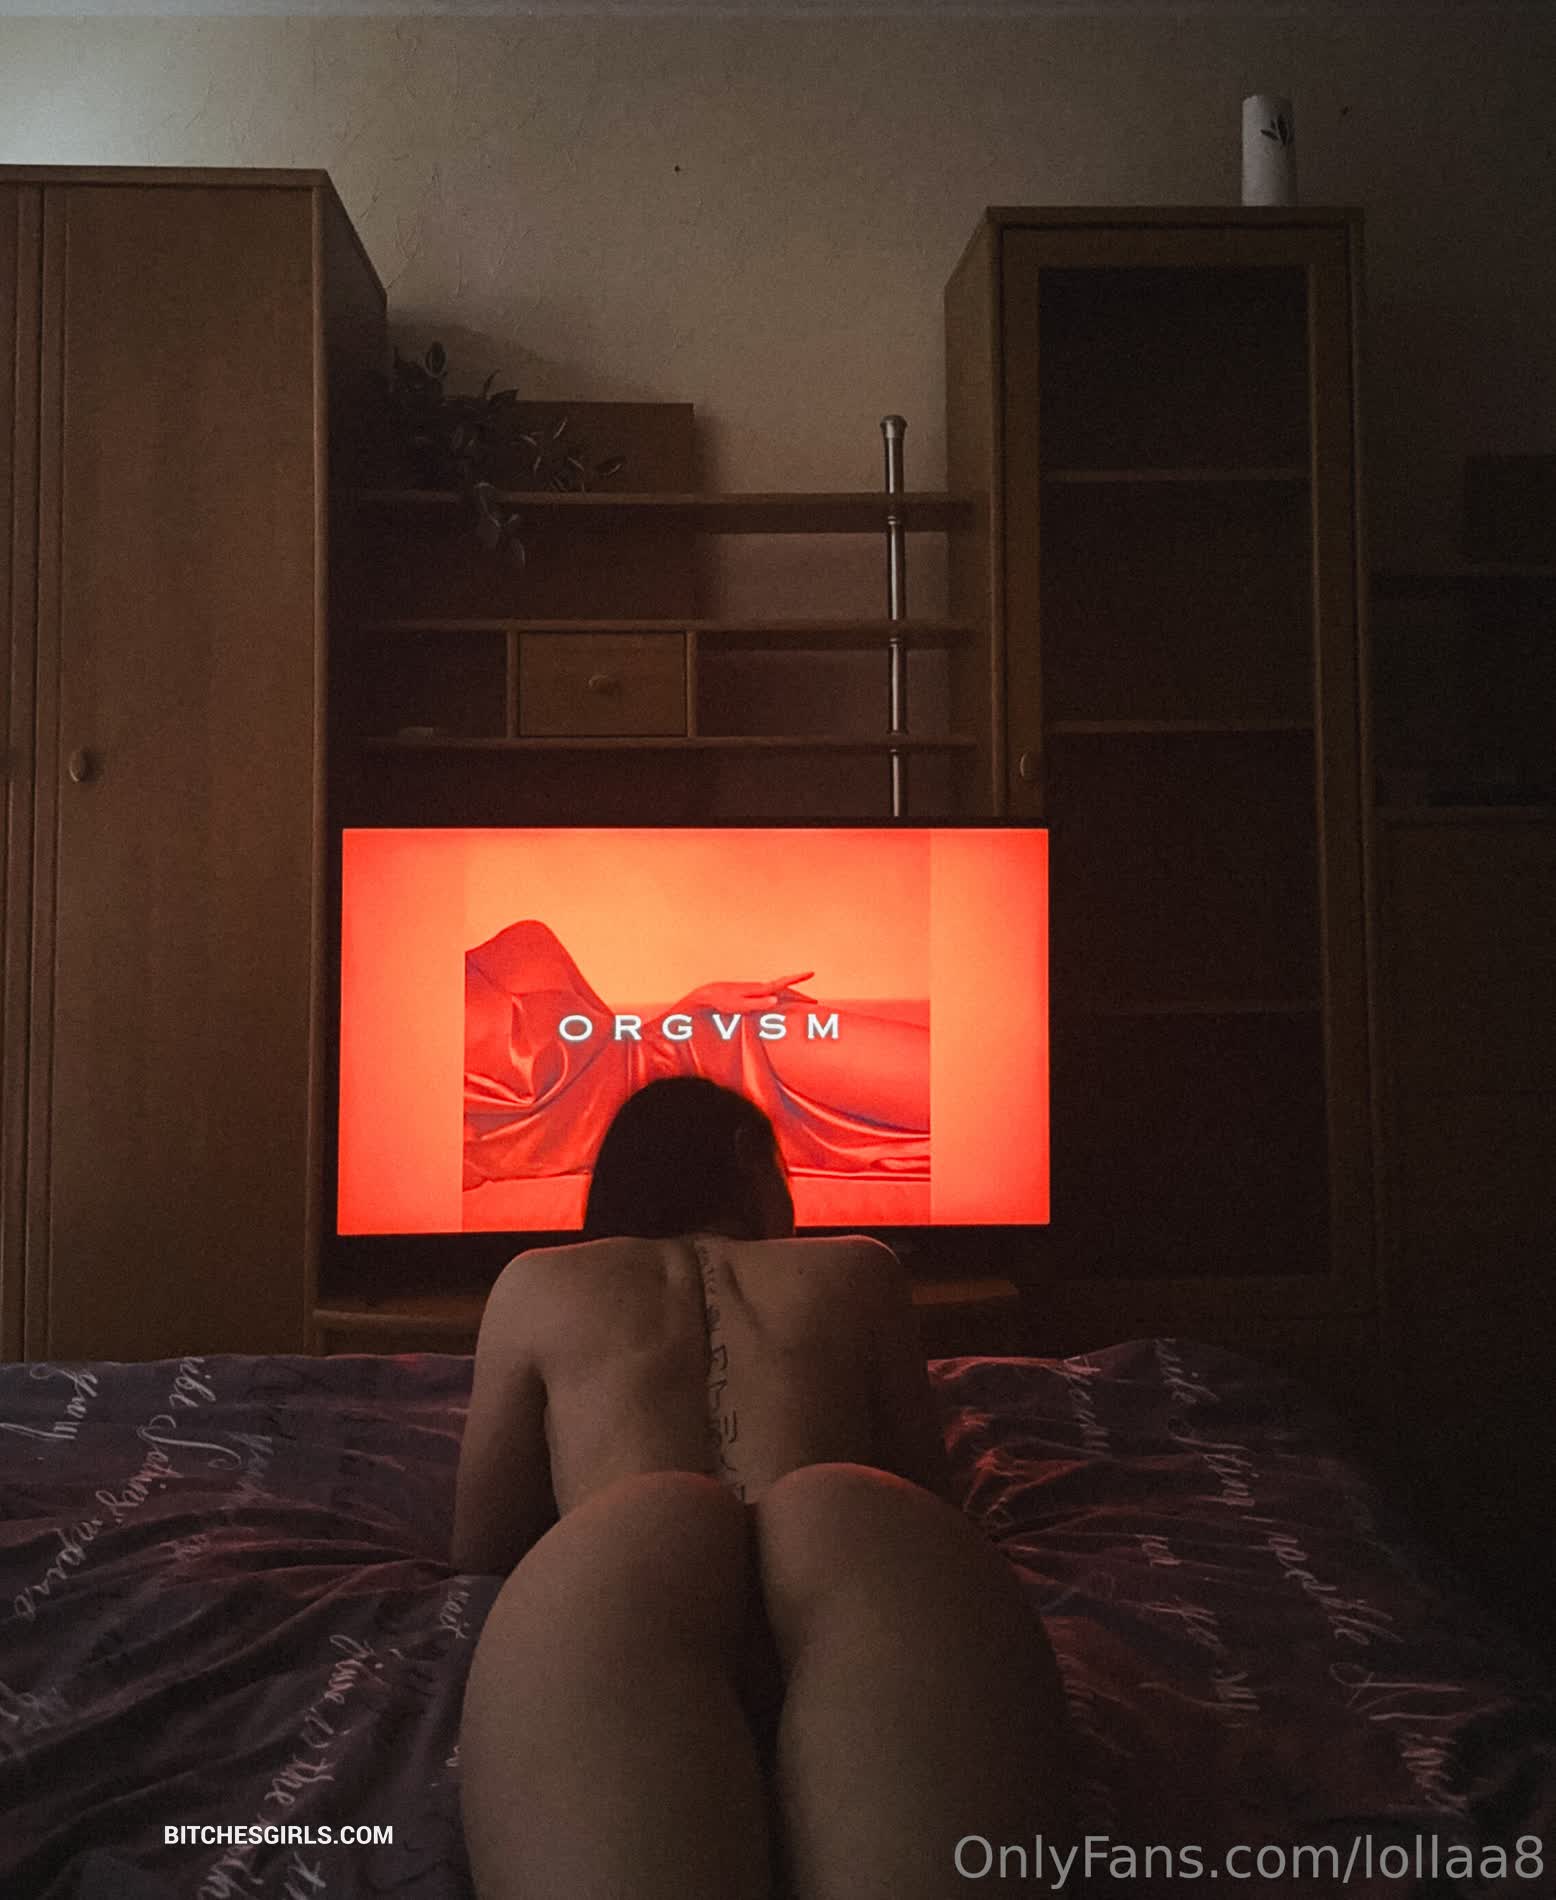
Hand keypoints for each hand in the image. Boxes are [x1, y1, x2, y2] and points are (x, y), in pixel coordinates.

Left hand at [676, 972, 818, 1012]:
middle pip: (786, 992)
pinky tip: (783, 1003)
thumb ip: (758, 1003)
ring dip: (793, 999)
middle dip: (800, 997)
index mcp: (761, 990)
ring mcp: (758, 992)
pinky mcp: (753, 996)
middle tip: (815, 1003)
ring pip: (780, 994)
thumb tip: (776, 1000)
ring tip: (804, 1004)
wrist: (709, 994)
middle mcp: (762, 989)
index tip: (812, 972)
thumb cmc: (723, 1001)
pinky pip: (773, 997)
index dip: (798, 978)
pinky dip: (783, 1000)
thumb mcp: (740, 1005)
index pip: (783, 983)